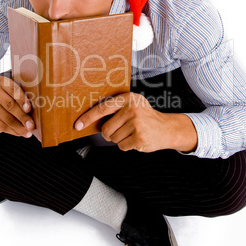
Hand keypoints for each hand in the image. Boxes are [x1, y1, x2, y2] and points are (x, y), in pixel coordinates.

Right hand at [0, 75, 34, 137]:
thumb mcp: (14, 94)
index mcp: (2, 81)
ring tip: (28, 132)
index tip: (28, 108)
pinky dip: (13, 131)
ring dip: (19, 127)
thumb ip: (23, 98)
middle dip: (22, 117)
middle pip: (10, 105)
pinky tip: (20, 133)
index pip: (13, 89)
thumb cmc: (8, 99)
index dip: (21, 99)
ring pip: (7, 118)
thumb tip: (39, 110)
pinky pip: (1, 126)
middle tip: (31, 125)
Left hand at [75, 92, 196, 152]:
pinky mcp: (140, 137)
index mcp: (127, 98)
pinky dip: (127, 146)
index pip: (102, 108)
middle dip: (109, 134)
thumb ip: (115, 108)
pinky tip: (136, 139)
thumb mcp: (132, 105)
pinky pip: (122, 147)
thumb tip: (89, 118)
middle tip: (120, 131)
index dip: (88, 118)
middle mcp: (132, 109)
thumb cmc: (145, 117)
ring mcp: (137, 123)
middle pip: (106, 128)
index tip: (78, 125)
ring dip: (120, 140)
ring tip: (132, 133)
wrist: (167, 128)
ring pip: (113, 139)